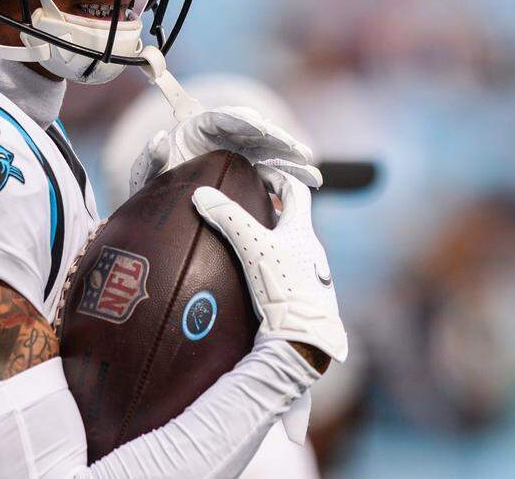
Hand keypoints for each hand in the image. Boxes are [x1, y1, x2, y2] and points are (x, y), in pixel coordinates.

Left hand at [128, 106, 321, 195]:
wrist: (161, 211)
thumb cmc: (151, 189)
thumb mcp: (144, 177)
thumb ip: (149, 158)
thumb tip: (161, 139)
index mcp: (197, 129)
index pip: (222, 118)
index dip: (242, 120)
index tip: (260, 127)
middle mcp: (222, 137)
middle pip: (254, 132)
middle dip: (278, 140)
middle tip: (298, 151)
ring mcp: (238, 152)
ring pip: (269, 150)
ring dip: (291, 158)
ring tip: (311, 170)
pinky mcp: (248, 170)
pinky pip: (271, 169)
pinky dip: (289, 175)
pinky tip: (308, 184)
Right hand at [192, 164, 346, 363]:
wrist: (304, 340)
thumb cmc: (282, 289)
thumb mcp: (252, 247)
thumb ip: (228, 218)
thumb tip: (201, 193)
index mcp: (302, 232)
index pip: (295, 191)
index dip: (277, 177)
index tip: (258, 173)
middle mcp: (312, 252)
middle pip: (294, 220)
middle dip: (272, 210)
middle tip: (249, 206)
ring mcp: (312, 277)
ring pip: (293, 248)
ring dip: (274, 240)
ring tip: (249, 243)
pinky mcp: (308, 300)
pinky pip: (291, 273)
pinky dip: (276, 266)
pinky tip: (259, 279)